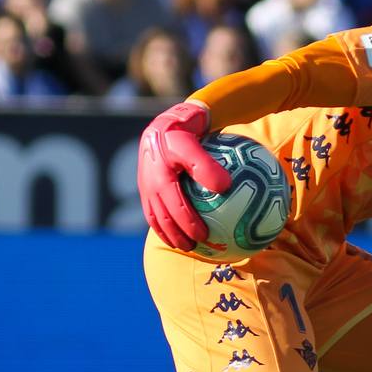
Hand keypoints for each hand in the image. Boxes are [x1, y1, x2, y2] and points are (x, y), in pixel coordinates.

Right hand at [137, 101, 231, 250]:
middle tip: (196, 248)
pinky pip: (155, 210)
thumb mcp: (194, 145)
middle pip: (163, 219)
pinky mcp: (146, 187)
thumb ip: (207, 167)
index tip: (206, 237)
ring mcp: (145, 187)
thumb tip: (226, 187)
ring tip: (186, 246)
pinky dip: (166, 224)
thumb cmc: (185, 133)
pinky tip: (181, 230)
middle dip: (177, 237)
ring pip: (156, 218)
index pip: (176, 208)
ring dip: (169, 234)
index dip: (189, 225)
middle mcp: (149, 185)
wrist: (167, 123)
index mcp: (159, 178)